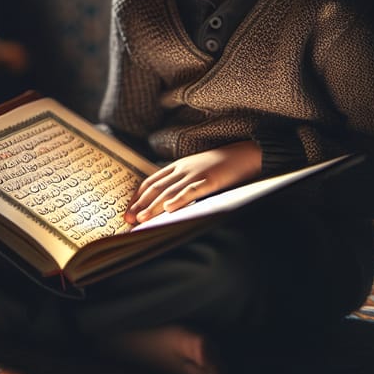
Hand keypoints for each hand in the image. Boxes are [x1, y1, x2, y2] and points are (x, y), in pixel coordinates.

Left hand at [124, 140, 261, 223]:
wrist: (245, 154)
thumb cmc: (220, 166)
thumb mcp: (195, 172)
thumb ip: (181, 183)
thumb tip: (166, 202)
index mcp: (177, 166)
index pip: (151, 181)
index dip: (138, 196)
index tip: (128, 210)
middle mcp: (182, 169)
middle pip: (155, 188)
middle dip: (140, 205)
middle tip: (128, 220)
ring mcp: (195, 174)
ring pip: (169, 192)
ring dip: (153, 207)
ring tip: (141, 219)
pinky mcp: (210, 180)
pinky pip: (191, 191)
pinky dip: (179, 200)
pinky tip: (170, 209)